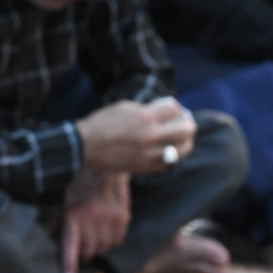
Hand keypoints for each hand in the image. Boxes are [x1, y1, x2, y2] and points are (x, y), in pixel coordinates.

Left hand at [60, 170, 131, 272]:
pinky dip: (111, 241)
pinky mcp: (123, 218)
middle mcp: (93, 219)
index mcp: (74, 214)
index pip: (71, 245)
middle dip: (83, 255)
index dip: (69, 264)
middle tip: (81, 252)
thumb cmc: (80, 182)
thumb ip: (58, 220)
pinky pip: (117, 240)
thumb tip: (49, 237)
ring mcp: (110, 219)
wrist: (106, 166)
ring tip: (93, 239)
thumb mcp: (64, 199)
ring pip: (104, 248)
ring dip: (97, 248)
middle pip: (89, 251)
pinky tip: (105, 233)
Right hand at [75, 96, 196, 172]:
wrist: (86, 147)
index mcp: (144, 117)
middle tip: (183, 121)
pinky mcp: (147, 166)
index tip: (171, 108)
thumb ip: (147, 108)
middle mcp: (151, 135)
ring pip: (184, 148)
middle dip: (187, 122)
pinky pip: (172, 162)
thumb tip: (165, 112)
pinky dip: (175, 155)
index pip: (174, 107)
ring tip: (181, 137)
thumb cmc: (102, 123)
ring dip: (186, 140)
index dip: (175, 106)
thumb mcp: (124, 107)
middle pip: (186, 128)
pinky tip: (171, 150)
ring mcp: (151, 153)